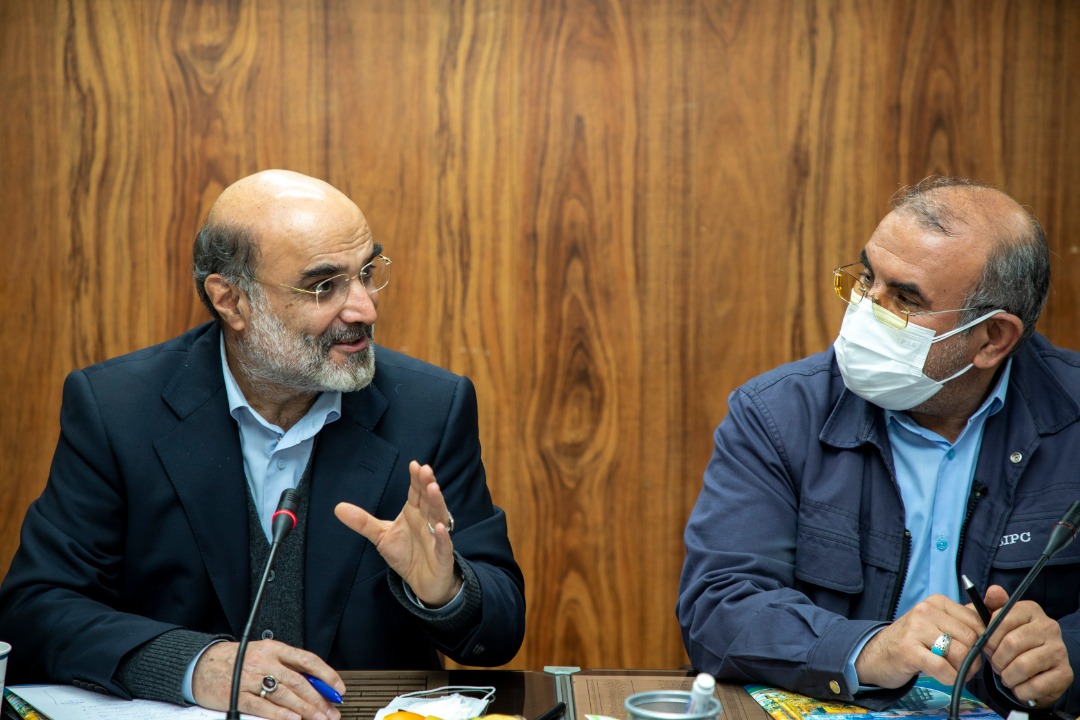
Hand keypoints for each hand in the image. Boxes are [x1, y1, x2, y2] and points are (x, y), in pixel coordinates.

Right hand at [191, 639, 343, 719]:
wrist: (202, 665)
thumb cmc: (237, 660)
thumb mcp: (264, 654)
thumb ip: (287, 666)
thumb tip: (316, 683)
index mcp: (274, 648)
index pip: (307, 660)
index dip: (326, 675)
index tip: (338, 689)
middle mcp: (264, 661)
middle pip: (298, 681)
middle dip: (318, 699)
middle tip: (331, 711)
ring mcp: (250, 678)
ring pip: (284, 695)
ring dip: (305, 709)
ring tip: (319, 718)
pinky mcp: (237, 695)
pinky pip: (262, 706)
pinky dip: (279, 714)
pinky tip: (293, 719)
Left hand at [334, 460, 461, 606]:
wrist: (422, 583)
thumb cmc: (406, 554)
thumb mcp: (381, 536)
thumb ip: (363, 522)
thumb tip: (338, 507)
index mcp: (415, 513)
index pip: (416, 492)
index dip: (416, 479)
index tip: (414, 465)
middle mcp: (428, 521)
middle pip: (429, 499)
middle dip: (428, 485)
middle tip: (425, 470)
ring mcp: (437, 537)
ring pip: (439, 516)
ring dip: (437, 502)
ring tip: (433, 489)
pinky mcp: (442, 556)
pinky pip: (444, 545)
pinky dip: (443, 537)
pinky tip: (440, 528)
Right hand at [855, 594, 984, 688]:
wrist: (876, 655)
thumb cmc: (914, 642)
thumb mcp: (938, 624)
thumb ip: (966, 618)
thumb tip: (999, 606)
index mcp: (937, 601)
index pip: (977, 621)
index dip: (982, 642)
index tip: (973, 652)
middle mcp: (926, 610)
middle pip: (970, 638)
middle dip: (973, 659)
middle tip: (963, 667)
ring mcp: (915, 628)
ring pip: (960, 653)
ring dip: (962, 671)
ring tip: (953, 672)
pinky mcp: (908, 649)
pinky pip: (943, 668)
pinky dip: (950, 678)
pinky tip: (944, 677)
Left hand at [981, 585, 1072, 708]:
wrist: (1039, 668)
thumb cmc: (1012, 641)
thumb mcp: (998, 622)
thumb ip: (992, 606)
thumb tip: (993, 590)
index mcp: (1030, 610)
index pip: (1002, 619)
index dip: (989, 638)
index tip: (987, 647)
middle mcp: (1049, 627)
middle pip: (1012, 644)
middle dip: (997, 660)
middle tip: (996, 666)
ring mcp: (1060, 650)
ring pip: (1023, 666)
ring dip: (1008, 676)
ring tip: (1006, 676)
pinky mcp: (1065, 673)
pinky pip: (1036, 685)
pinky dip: (1021, 690)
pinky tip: (1020, 687)